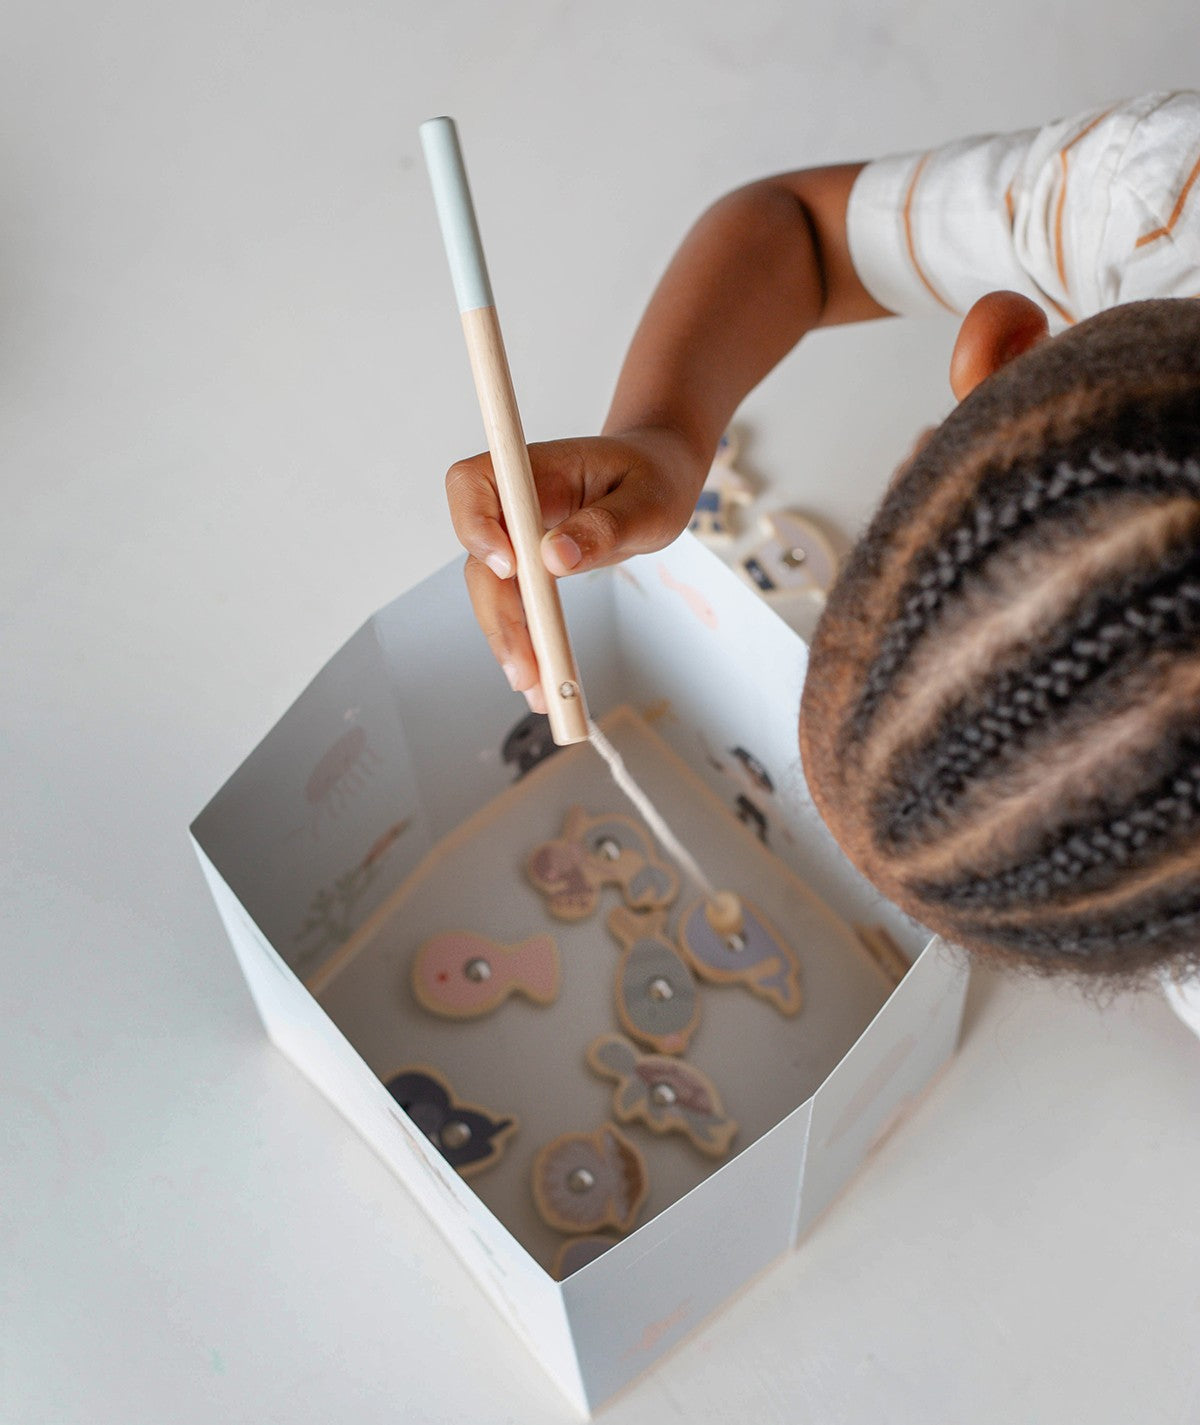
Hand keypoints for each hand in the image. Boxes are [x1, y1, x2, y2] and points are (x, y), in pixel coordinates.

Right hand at [446, 426, 707, 708]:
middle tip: (526, 669)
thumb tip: (557, 557)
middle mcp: (516, 504)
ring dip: (511, 644)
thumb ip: (606, 525)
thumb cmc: (654, 476)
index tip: (508, 566)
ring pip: (494, 594)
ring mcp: (519, 538)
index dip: (475, 524)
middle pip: (479, 558)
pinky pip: (518, 609)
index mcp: (537, 470)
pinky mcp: (530, 568)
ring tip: (541, 692)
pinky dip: (529, 647)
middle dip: (498, 617)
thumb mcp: (648, 500)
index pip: (474, 484)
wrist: (659, 476)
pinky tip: (546, 683)